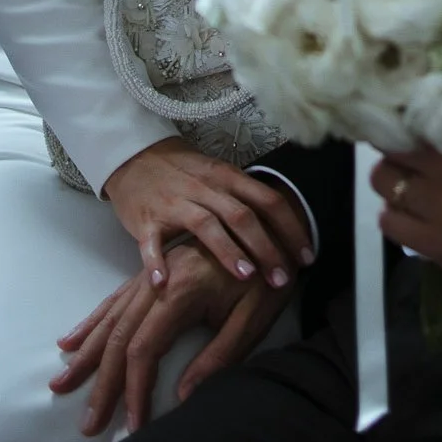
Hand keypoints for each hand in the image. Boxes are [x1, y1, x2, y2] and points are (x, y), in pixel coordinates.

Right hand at [50, 241, 293, 435]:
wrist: (272, 223)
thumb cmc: (270, 275)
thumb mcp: (255, 316)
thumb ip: (220, 357)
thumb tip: (182, 397)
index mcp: (183, 289)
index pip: (145, 348)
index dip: (135, 390)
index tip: (133, 427)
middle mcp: (160, 278)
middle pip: (120, 336)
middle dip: (102, 383)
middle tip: (87, 424)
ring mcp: (155, 272)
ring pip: (112, 318)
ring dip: (87, 355)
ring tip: (62, 386)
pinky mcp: (157, 270)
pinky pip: (115, 299)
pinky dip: (93, 323)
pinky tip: (73, 340)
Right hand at [103, 137, 313, 288]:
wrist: (134, 157)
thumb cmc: (184, 172)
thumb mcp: (219, 175)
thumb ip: (246, 198)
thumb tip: (284, 228)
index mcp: (228, 177)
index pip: (268, 201)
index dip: (291, 229)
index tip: (306, 256)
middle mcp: (205, 188)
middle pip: (242, 216)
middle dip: (266, 248)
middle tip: (282, 279)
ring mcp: (175, 203)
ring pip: (206, 225)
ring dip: (227, 251)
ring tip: (246, 276)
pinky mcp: (146, 220)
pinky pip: (151, 242)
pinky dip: (156, 262)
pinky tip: (163, 284)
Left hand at [371, 113, 441, 284]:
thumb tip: (435, 89)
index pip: (397, 134)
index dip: (393, 126)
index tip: (398, 122)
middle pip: (385, 170)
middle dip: (394, 158)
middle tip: (410, 155)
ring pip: (387, 204)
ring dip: (397, 190)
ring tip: (416, 185)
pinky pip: (399, 235)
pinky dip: (403, 220)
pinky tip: (421, 212)